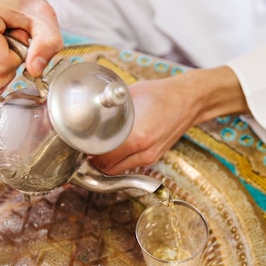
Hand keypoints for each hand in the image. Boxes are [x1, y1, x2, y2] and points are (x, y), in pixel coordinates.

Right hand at [0, 0, 62, 94]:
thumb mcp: (45, 18)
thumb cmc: (25, 1)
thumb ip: (48, 43)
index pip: (0, 65)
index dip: (19, 57)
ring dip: (6, 65)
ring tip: (6, 39)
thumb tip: (35, 70)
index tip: (21, 35)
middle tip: (14, 36)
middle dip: (12, 62)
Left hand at [92, 65, 248, 173]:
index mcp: (136, 138)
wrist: (189, 100)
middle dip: (92, 161)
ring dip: (104, 163)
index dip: (85, 153)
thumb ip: (108, 106)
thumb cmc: (162, 94)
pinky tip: (113, 149)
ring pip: (116, 170)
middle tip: (82, 150)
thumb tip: (87, 107)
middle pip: (106, 168)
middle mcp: (143, 152)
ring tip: (95, 150)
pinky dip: (118, 161)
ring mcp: (150, 157)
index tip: (76, 146)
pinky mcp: (154, 157)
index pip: (101, 157)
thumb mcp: (129, 95)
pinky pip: (129, 165)